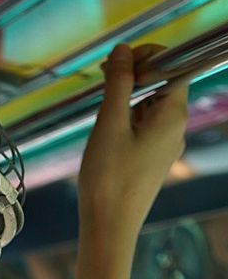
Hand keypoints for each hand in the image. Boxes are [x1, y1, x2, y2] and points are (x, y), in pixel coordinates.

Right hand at [78, 43, 188, 239]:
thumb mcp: (109, 124)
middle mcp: (176, 128)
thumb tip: (123, 51)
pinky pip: (144, 128)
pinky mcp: (153, 161)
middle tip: (102, 80)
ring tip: (101, 114)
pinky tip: (107, 135)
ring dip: (127, 101)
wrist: (109, 228)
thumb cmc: (109, 179)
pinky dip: (127, 122)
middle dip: (134, 77)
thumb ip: (118, 84)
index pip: (173, 66)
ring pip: (150, 107)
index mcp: (173, 114)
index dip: (147, 56)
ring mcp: (166, 146)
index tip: (117, 64)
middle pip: (162, 85)